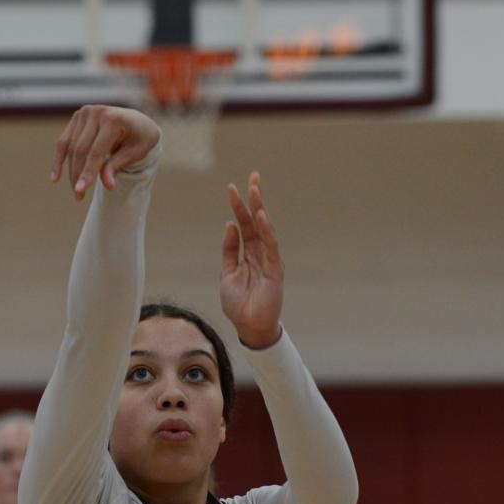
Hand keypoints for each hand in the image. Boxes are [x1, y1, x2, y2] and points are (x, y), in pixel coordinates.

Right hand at [51, 104, 159, 201]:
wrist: (137, 122)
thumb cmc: (139, 139)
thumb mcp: (135, 154)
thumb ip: (117, 165)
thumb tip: (107, 185)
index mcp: (113, 119)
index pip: (96, 151)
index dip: (88, 172)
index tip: (80, 191)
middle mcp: (97, 112)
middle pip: (81, 150)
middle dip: (78, 174)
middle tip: (78, 197)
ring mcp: (85, 113)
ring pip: (71, 148)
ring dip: (71, 171)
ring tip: (76, 191)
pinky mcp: (77, 117)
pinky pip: (64, 141)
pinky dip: (59, 159)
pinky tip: (55, 177)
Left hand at [220, 172, 283, 349]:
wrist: (249, 327)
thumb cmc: (239, 303)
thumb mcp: (228, 273)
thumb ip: (229, 250)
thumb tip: (229, 225)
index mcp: (249, 253)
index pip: (244, 224)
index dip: (239, 206)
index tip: (232, 187)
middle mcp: (261, 253)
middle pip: (256, 221)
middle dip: (254, 199)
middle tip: (252, 177)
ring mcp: (269, 260)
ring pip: (264, 229)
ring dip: (259, 209)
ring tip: (254, 190)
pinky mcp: (275, 270)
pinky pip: (270, 246)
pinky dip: (266, 231)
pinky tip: (260, 217)